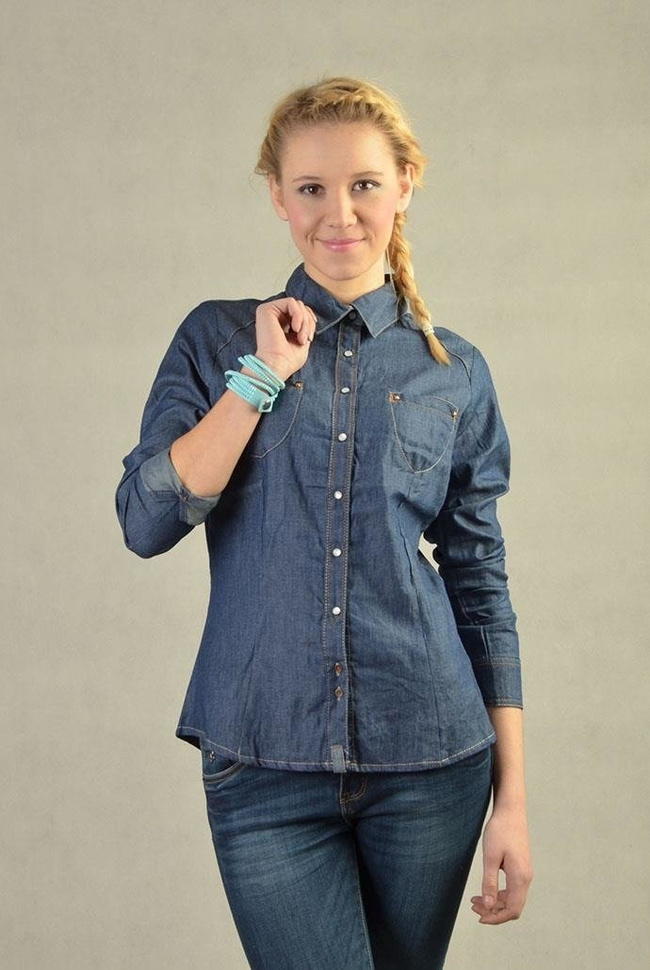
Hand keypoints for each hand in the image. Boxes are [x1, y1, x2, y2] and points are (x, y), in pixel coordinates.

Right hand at [254, 297, 317, 381]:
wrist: (277, 366)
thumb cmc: (287, 360)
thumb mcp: (303, 339)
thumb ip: (305, 325)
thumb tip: (310, 315)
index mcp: (280, 324)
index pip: (300, 312)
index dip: (310, 321)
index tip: (310, 337)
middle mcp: (273, 317)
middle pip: (300, 307)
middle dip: (308, 322)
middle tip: (306, 339)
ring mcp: (269, 312)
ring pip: (297, 304)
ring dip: (304, 321)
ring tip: (301, 337)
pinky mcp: (265, 309)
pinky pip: (291, 302)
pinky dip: (298, 315)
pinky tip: (295, 329)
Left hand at [470, 805, 532, 923]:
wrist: (510, 811)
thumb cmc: (500, 831)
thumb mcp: (490, 857)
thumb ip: (490, 883)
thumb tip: (489, 906)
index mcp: (520, 877)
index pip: (513, 909)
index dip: (497, 918)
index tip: (480, 918)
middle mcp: (526, 878)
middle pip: (513, 906)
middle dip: (494, 911)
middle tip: (473, 906)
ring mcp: (524, 872)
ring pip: (513, 898)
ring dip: (496, 903)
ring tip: (476, 900)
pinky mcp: (521, 867)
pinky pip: (513, 888)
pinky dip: (500, 893)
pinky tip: (487, 889)